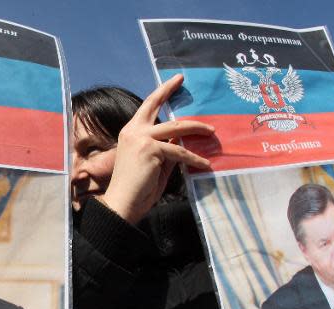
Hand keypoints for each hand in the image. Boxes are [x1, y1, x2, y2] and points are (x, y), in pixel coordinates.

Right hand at [101, 74, 214, 224]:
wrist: (122, 203)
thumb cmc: (135, 190)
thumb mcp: (152, 165)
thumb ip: (164, 151)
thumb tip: (179, 142)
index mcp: (130, 133)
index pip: (146, 108)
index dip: (160, 93)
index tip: (173, 82)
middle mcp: (133, 131)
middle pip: (155, 104)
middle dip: (169, 90)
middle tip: (183, 80)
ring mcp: (141, 138)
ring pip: (176, 127)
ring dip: (196, 128)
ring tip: (211, 132)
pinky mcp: (152, 149)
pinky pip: (180, 151)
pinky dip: (194, 158)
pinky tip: (204, 165)